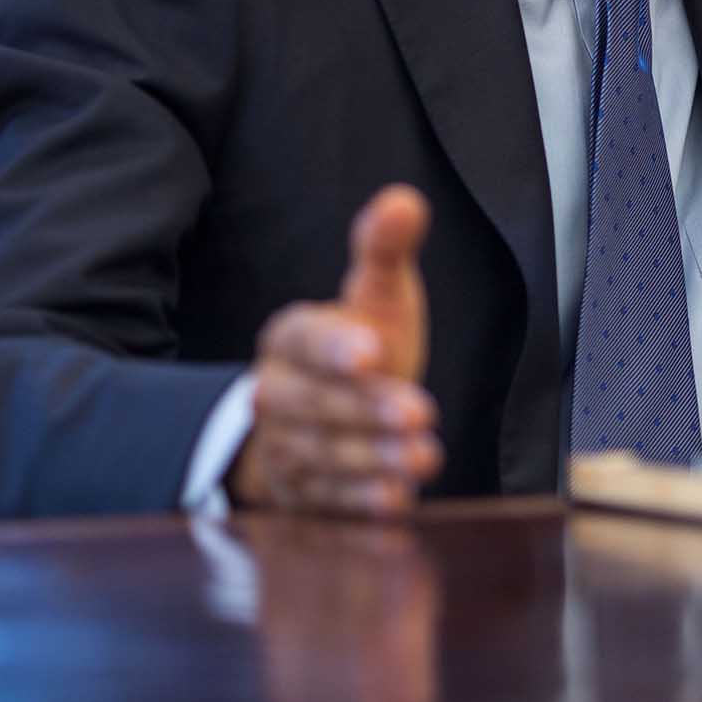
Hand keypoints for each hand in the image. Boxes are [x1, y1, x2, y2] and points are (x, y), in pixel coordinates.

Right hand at [227, 185, 442, 516]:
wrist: (326, 415)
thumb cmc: (360, 346)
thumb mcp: (376, 297)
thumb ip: (385, 251)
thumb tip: (403, 199)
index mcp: (289, 338)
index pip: (304, 339)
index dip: (334, 346)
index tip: (373, 350)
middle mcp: (276, 393)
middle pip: (314, 403)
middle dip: (366, 409)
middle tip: (420, 412)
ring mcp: (283, 448)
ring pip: (322, 455)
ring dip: (373, 460)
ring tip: (425, 457)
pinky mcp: (300, 495)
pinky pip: (326, 501)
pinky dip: (360, 502)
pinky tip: (396, 500)